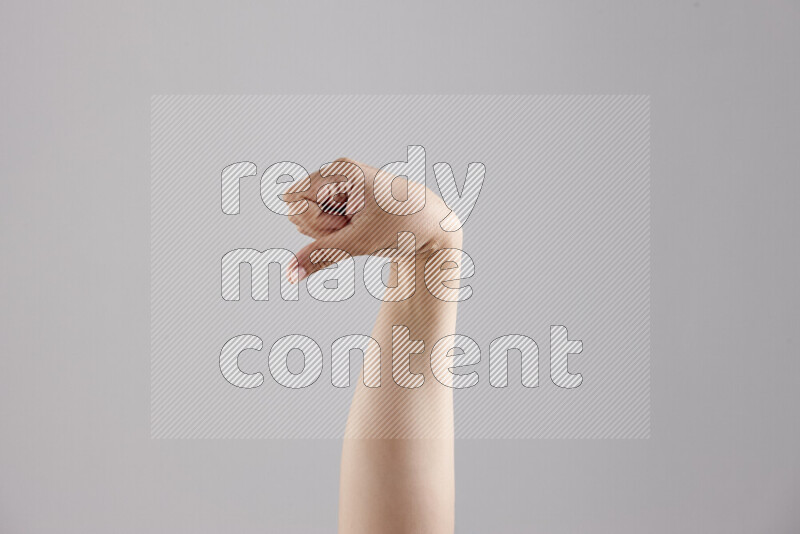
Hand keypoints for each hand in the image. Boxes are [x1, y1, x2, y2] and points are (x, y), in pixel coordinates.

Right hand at [284, 158, 460, 282]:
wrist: (432, 227)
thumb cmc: (402, 227)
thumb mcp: (360, 243)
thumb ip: (321, 256)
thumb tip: (290, 275)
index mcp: (341, 171)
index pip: (294, 198)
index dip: (314, 220)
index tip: (345, 224)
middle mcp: (337, 173)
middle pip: (296, 208)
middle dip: (321, 227)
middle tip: (353, 227)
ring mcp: (339, 186)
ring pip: (305, 216)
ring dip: (327, 231)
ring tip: (357, 227)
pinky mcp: (342, 199)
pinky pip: (318, 218)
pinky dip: (333, 231)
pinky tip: (354, 228)